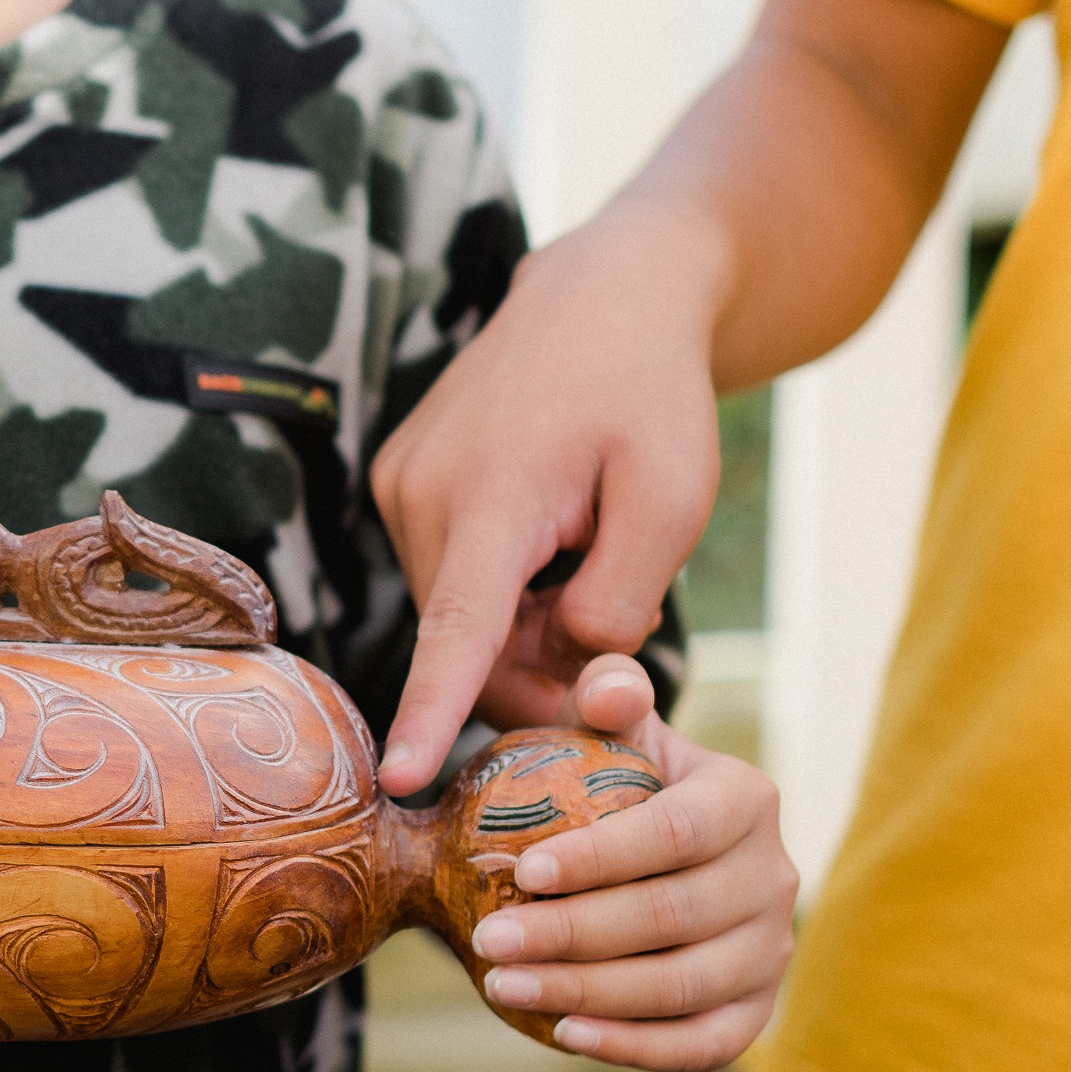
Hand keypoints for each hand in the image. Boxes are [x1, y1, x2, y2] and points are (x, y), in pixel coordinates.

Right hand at [367, 213, 725, 791]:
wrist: (602, 293)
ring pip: (458, 614)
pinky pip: (449, 577)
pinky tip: (551, 536)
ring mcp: (400, 484)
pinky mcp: (399, 481)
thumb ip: (620, 598)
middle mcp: (421, 492)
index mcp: (492, 493)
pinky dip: (501, 588)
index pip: (457, 629)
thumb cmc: (648, 393)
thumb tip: (566, 665)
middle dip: (540, 666)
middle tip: (621, 633)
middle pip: (469, 641)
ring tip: (588, 555)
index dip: (432, 711)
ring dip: (522, 623)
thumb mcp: (672, 499)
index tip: (399, 778)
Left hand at [470, 655, 794, 1070]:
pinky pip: (703, 1043)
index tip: (524, 871)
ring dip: (588, 992)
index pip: (675, 833)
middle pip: (672, 917)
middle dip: (573, 934)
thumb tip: (607, 691)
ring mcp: (771, 949)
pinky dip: (636, 1046)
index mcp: (745, 800)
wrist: (658, 848)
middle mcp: (774, 876)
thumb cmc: (619, 782)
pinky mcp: (757, 1010)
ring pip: (682, 986)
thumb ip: (607, 696)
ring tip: (503, 984)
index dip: (601, 857)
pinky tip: (565, 1032)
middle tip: (490, 941)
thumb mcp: (614, 731)